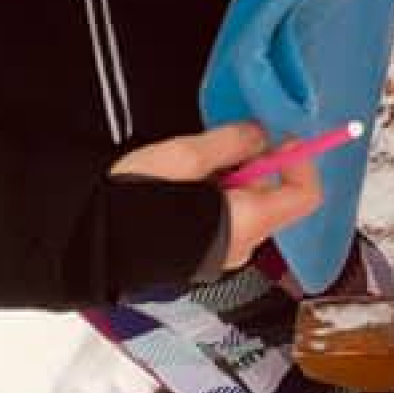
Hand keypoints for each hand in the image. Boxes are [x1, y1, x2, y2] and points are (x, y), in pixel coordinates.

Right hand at [112, 120, 320, 280]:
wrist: (89, 245)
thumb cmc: (132, 202)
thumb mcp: (184, 157)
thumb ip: (230, 143)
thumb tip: (260, 135)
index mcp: (246, 223)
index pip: (304, 196)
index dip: (300, 162)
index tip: (283, 137)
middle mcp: (241, 247)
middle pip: (275, 201)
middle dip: (258, 168)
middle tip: (225, 146)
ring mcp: (222, 257)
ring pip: (249, 210)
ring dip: (234, 183)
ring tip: (193, 169)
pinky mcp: (202, 257)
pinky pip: (226, 223)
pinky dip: (218, 201)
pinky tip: (183, 190)